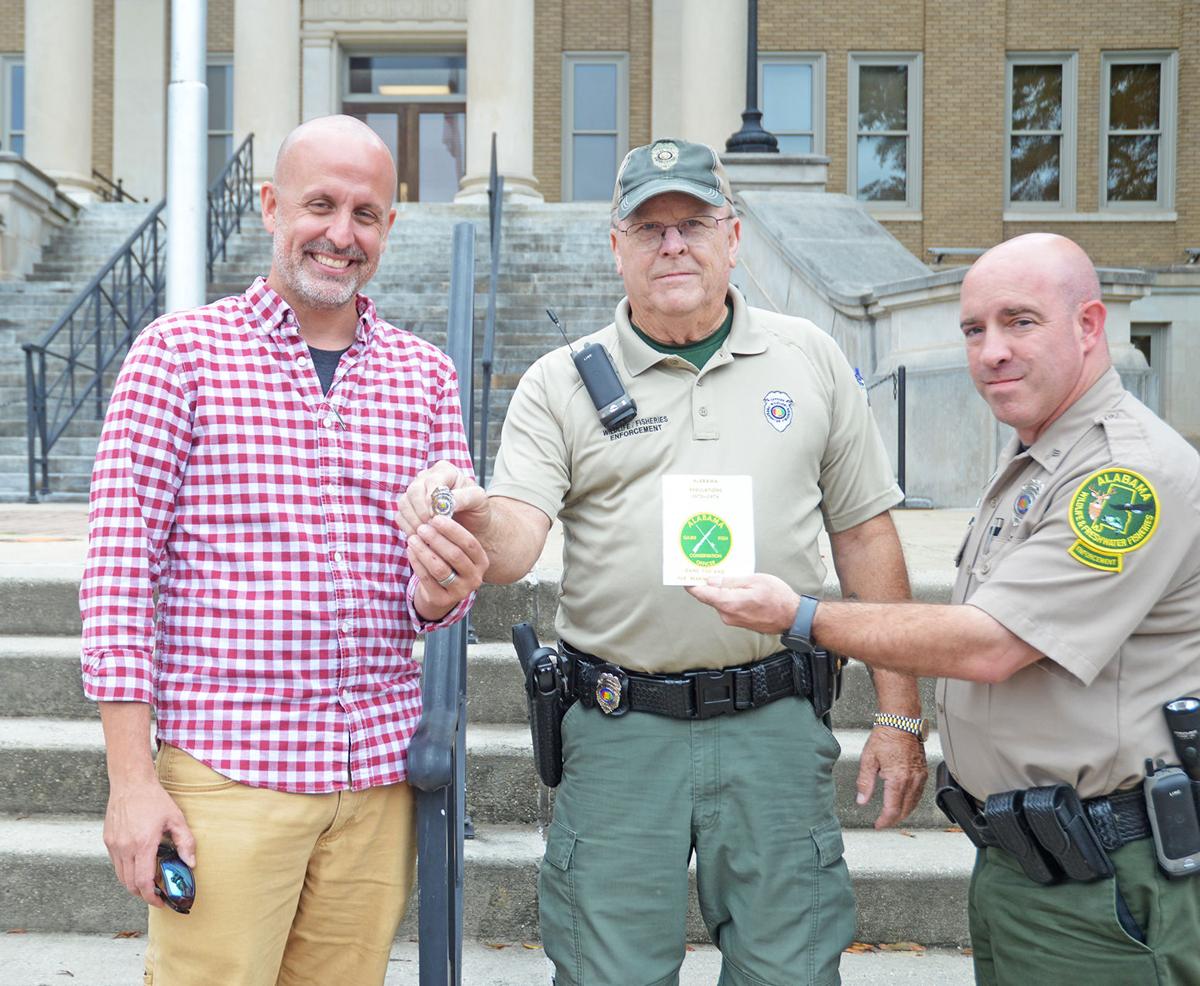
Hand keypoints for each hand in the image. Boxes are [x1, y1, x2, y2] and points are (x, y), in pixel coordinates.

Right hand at [103, 777, 194, 907]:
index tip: (160, 901)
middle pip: (130, 884)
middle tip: (156, 894)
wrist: (130, 783)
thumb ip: (185, 842)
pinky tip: (139, 864)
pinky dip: (126, 870)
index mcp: (143, 844)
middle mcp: (125, 848)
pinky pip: (116, 864)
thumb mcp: (176, 819)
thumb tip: (190, 863)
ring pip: (121, 876)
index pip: (143, 882)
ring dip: (133, 884)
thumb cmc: (154, 799)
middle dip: (143, 894)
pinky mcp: (108, 841)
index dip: (151, 897)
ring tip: (148, 882)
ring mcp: (114, 845)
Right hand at [395, 461, 487, 536]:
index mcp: (445, 471)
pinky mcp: (408, 509)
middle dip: (421, 511)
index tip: (437, 516)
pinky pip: (400, 516)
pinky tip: (420, 537)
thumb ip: (464, 497)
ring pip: (404, 503)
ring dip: (414, 521)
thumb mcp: (479, 500)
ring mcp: (415, 493)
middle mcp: (426, 478)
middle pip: (413, 490)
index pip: (432, 481)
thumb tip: (445, 504)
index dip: (432, 499)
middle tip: (431, 527)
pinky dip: (408, 528)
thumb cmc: (477, 509)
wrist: (472, 524)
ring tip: (427, 534)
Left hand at [409, 513, 488, 619]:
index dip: (453, 530)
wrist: (440, 591)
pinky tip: (410, 550)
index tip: (436, 517)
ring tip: (413, 538)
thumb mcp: (455, 547)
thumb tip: (437, 509)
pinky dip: (416, 562)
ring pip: (439, 568)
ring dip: (424, 551)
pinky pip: (427, 579)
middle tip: (422, 527)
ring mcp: (460, 591)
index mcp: (482, 562)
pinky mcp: (442, 600)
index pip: (470, 543)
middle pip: (455, 556)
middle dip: (436, 539)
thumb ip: (451, 533)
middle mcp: (475, 578)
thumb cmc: (448, 560)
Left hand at [685, 573, 799, 633]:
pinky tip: (733, 586)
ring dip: (719, 589)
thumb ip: (731, 581)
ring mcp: (733, 620)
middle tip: (703, 567)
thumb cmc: (778, 598)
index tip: (683, 575)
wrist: (793, 617)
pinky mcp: (738, 621)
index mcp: (730, 603)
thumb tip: (711, 580)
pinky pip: (727, 606)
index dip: (691, 584)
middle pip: (710, 596)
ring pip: (719, 601)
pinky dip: (727, 596)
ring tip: (722, 573)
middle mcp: (728, 615)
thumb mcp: (755, 581)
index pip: (702, 594)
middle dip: (706, 583)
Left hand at [856, 725, 927, 829]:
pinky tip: (905, 801)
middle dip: (894, 819)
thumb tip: (862, 800)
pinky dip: (912, 802)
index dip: (885, 820)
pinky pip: (919, 793)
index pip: (892, 809)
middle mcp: (912, 780)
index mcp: (897, 779)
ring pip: (914, 803)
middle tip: (884, 821)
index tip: (878, 824)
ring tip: (892, 815)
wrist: (901, 723)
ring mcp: (920, 777)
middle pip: (905, 809)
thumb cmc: (885, 737)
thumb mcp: (868, 760)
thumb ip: (865, 783)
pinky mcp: (923, 772)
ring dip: (904, 812)